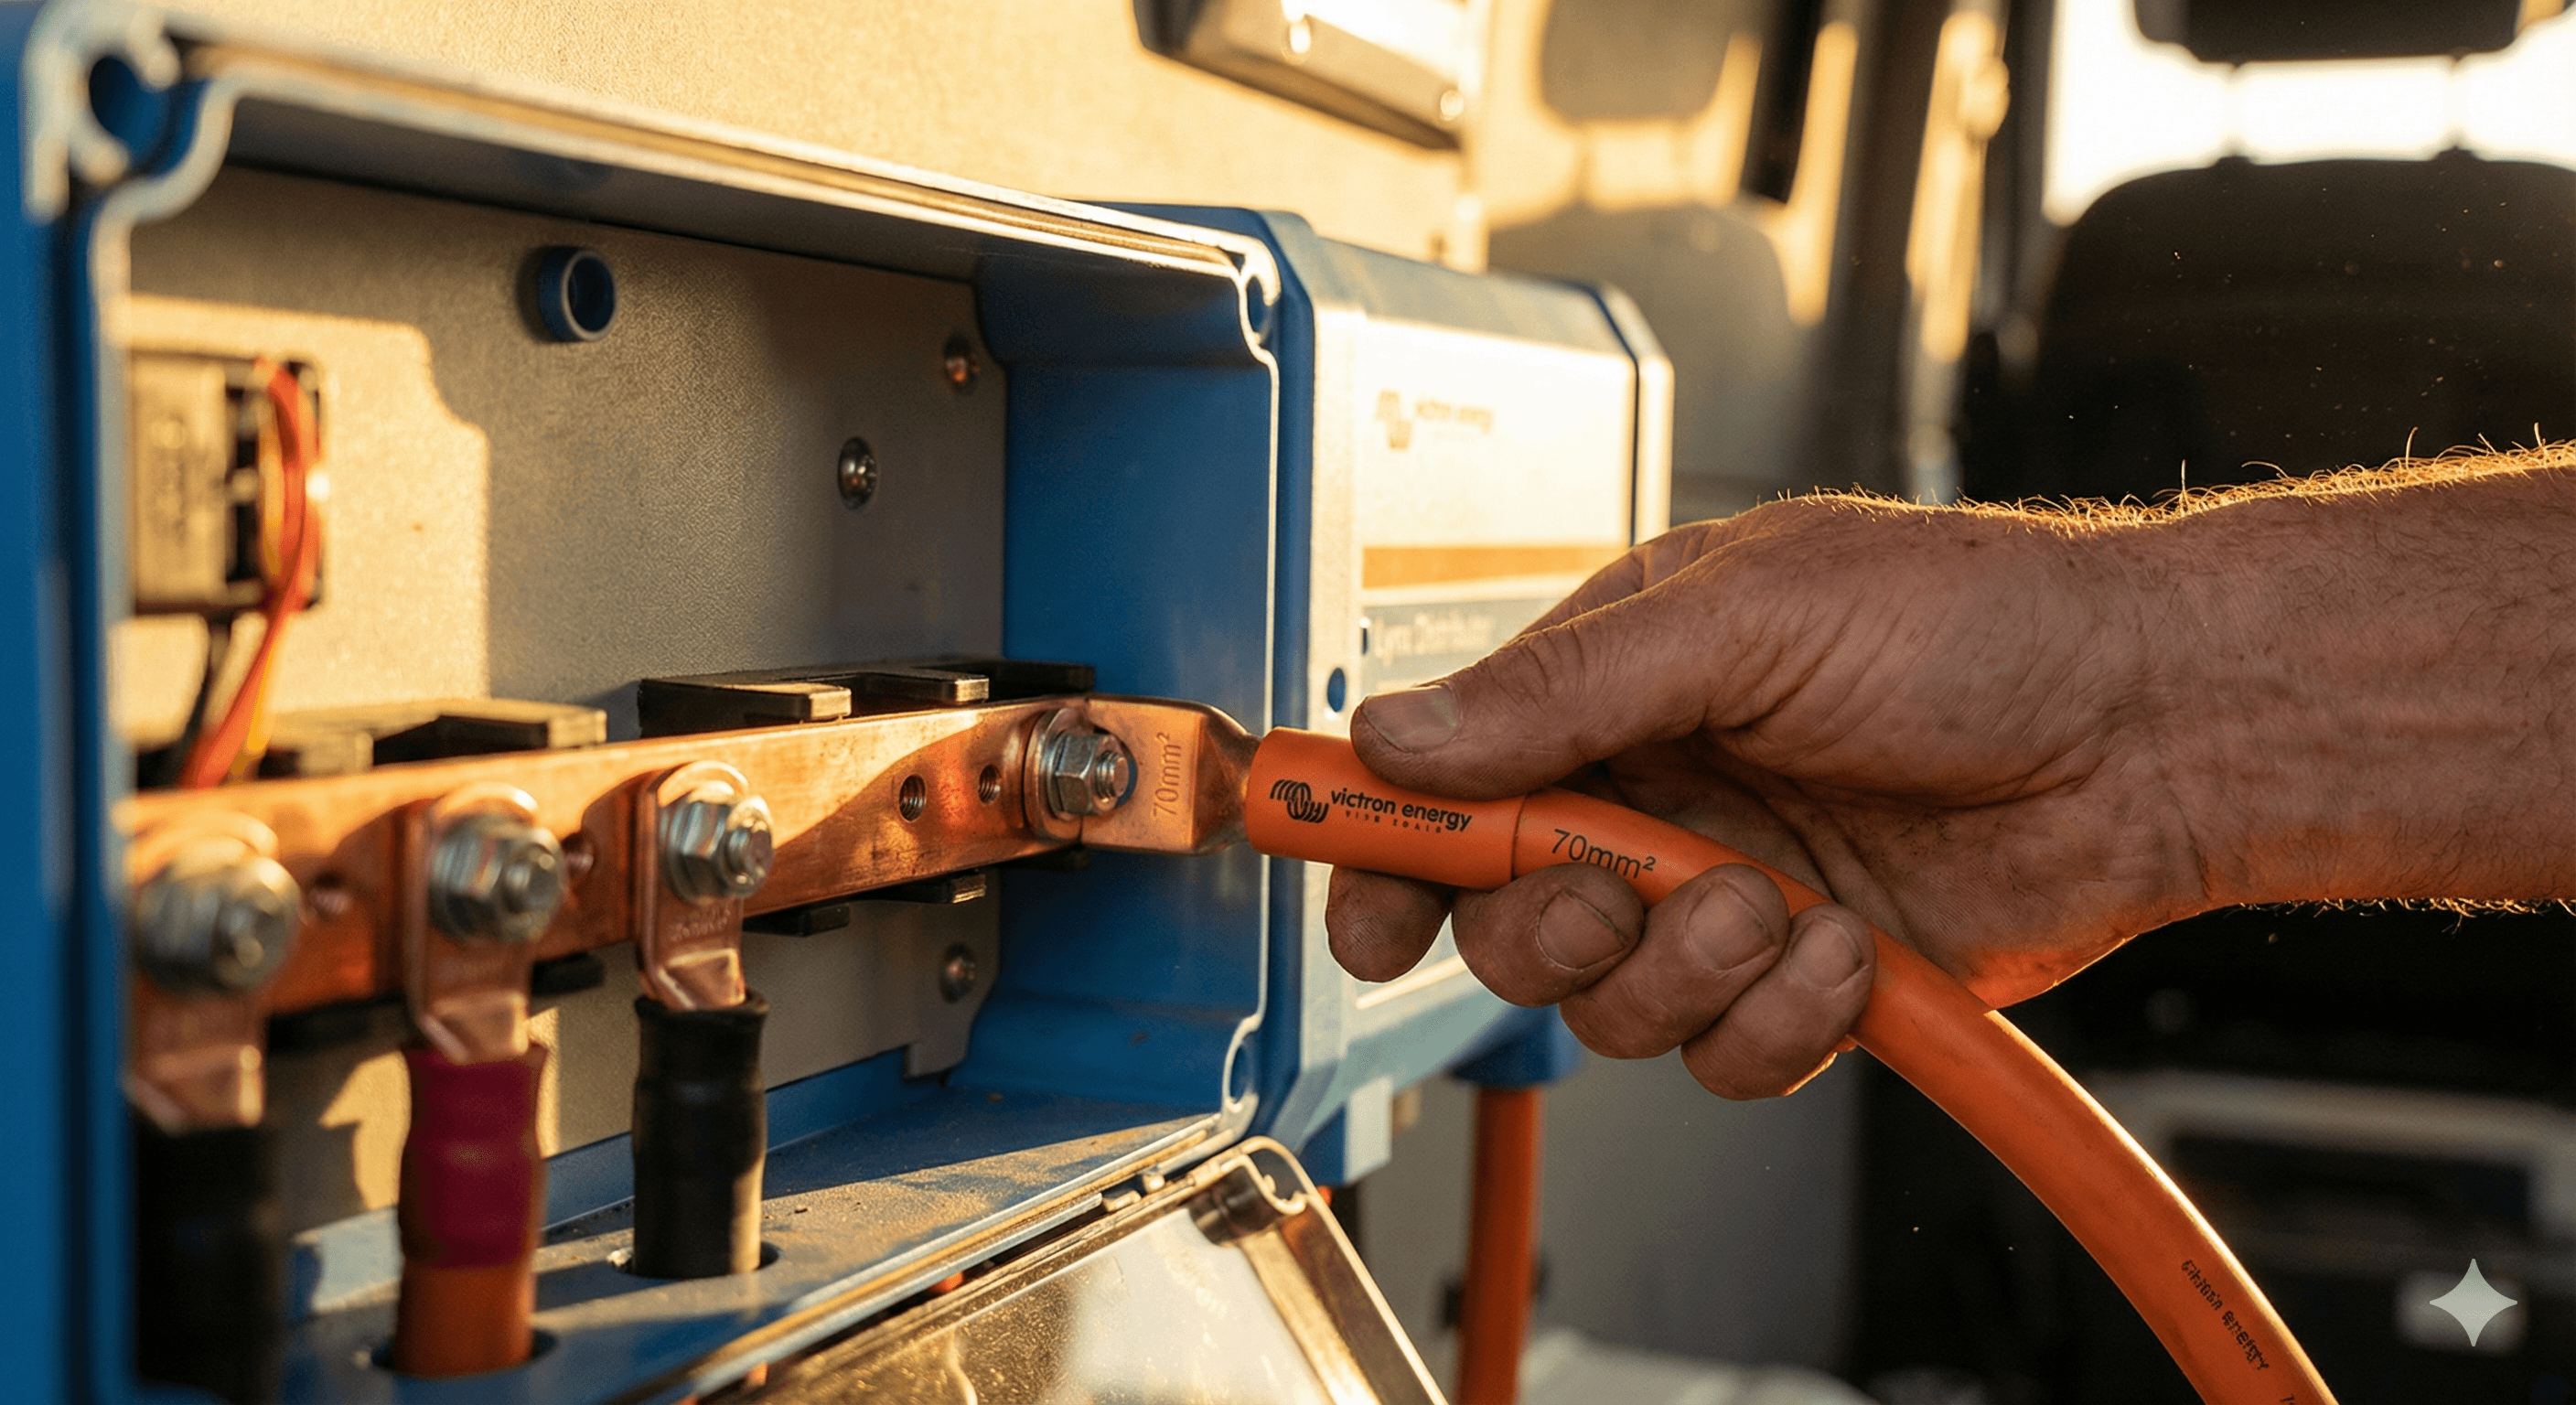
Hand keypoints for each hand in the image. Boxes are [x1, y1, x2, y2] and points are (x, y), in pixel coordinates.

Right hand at [1328, 495, 2218, 1097]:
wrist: (2153, 726)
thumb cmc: (1978, 623)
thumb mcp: (1746, 617)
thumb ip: (1563, 690)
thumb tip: (1403, 735)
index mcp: (1616, 686)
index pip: (1452, 779)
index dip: (1388, 847)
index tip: (1362, 902)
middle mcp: (1658, 798)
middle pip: (1506, 920)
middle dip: (1547, 923)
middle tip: (1612, 887)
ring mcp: (1726, 898)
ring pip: (1610, 1005)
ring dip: (1684, 969)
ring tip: (1776, 900)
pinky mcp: (1802, 985)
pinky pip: (1726, 1056)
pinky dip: (1780, 1018)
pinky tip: (1848, 946)